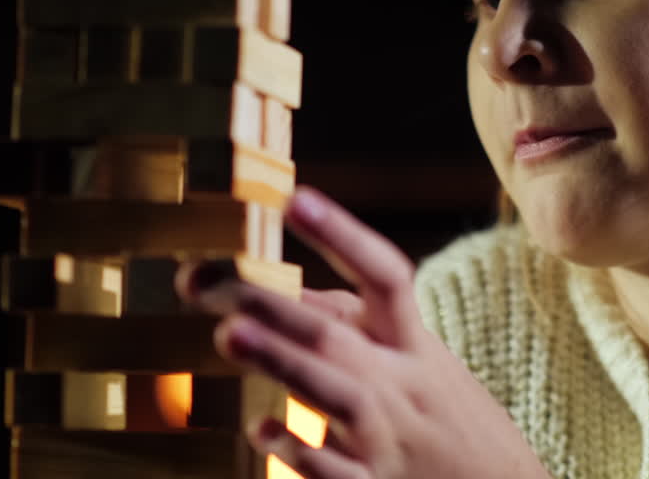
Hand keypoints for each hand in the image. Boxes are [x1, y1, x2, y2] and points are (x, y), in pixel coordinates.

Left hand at [175, 185, 551, 478]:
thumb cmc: (446, 418)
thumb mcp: (415, 359)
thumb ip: (352, 325)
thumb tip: (286, 293)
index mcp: (414, 343)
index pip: (386, 276)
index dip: (343, 234)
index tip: (293, 198)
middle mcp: (404, 384)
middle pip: (339, 334)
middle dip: (271, 305)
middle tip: (202, 279)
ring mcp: (390, 440)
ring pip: (339, 396)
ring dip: (285, 363)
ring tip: (230, 334)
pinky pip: (339, 476)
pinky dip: (302, 453)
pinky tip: (261, 430)